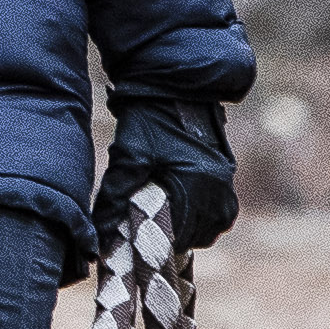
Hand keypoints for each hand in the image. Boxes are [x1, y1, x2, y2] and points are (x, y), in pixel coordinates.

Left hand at [92, 107, 238, 264]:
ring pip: (208, 229)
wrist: (176, 87)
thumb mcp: (128, 156)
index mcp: (197, 190)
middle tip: (146, 219)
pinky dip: (200, 216)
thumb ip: (115, 196)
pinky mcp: (228, 178)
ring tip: (162, 209)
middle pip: (192, 239)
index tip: (134, 234)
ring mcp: (227, 187)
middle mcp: (219, 194)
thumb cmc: (150, 120)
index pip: (175, 240)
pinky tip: (179, 202)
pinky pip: (219, 215)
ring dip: (185, 227)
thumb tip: (100, 235)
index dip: (152, 241)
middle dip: (168, 234)